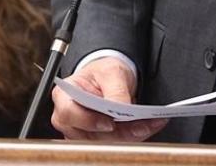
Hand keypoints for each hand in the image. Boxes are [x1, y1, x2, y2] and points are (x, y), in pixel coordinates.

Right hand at [50, 57, 165, 141]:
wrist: (110, 77)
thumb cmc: (103, 72)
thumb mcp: (111, 72)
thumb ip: (115, 90)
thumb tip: (123, 108)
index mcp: (64, 96)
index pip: (69, 114)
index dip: (88, 121)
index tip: (110, 123)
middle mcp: (69, 118)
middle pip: (90, 134)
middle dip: (119, 132)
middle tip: (142, 125)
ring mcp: (81, 132)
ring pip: (105, 143)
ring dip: (130, 136)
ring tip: (150, 124)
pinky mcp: (97, 140)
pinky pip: (115, 143)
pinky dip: (133, 136)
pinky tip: (148, 127)